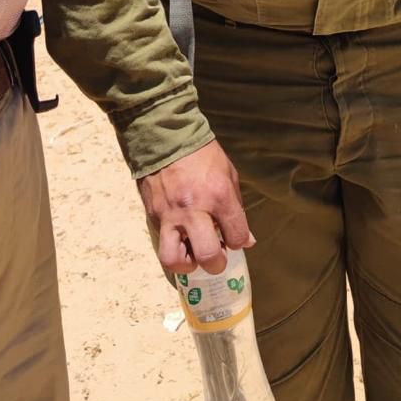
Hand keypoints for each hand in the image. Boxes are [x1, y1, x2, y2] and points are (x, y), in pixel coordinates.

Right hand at [138, 140, 253, 273]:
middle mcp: (195, 209)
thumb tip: (246, 240)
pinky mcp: (154, 216)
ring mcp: (171, 215)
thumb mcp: (228, 173)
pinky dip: (174, 248)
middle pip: (208, 256)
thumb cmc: (202, 154)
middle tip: (216, 256)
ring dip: (187, 264)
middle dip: (216, 264)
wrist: (166, 136)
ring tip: (193, 255)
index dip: (238, 243)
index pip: (236, 237)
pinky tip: (181, 240)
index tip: (233, 238)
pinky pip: (163, 244)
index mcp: (219, 195)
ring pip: (175, 260)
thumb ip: (237, 208)